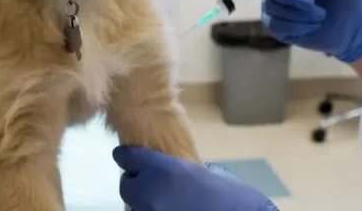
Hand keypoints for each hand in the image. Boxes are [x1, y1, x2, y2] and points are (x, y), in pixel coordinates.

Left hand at [113, 145, 277, 210]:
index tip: (129, 156)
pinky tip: (166, 209)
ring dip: (142, 202)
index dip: (129, 156)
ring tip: (159, 201)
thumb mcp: (209, 175)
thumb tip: (177, 174)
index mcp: (163, 169)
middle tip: (149, 183)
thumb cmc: (234, 197)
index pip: (129, 157)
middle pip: (127, 184)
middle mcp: (150, 192)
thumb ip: (185, 171)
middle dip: (136, 182)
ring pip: (133, 206)